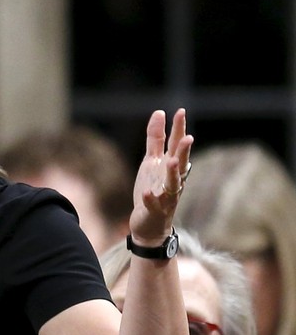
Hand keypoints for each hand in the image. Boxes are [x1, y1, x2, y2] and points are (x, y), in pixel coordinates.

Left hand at [129, 108, 192, 244]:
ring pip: (172, 185)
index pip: (176, 145)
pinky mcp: (155, 211)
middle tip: (187, 137)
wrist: (150, 223)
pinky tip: (147, 192)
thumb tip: (159, 113)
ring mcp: (165, 196)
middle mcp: (172, 180)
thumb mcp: (151, 161)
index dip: (178, 129)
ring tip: (170, 161)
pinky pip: (153, 204)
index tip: (180, 111)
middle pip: (180, 163)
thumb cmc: (153, 188)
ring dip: (172, 173)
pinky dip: (151, 198)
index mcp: (170, 167)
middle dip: (183, 151)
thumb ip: (156, 139)